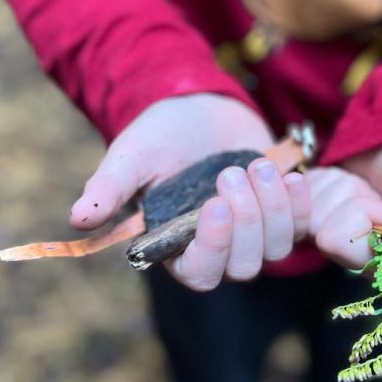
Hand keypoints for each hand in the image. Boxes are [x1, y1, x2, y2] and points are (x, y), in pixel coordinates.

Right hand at [69, 93, 308, 290]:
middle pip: (243, 267)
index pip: (199, 273)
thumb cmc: (160, 135)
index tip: (214, 207)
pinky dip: (300, 204)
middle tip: (230, 173)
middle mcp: (218, 249)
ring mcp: (254, 234)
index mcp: (178, 247)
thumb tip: (78, 220)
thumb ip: (109, 188)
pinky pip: (302, 226)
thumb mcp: (131, 156)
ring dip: (273, 209)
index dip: (212, 249)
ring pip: (276, 249)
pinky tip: (290, 175)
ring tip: (257, 164)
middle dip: (245, 222)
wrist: (198, 108)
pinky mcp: (282, 214)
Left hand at [304, 167, 381, 268]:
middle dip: (345, 195)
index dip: (359, 212)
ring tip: (366, 185)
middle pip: (314, 226)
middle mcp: (360, 262)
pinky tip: (349, 180)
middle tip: (376, 193)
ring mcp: (335, 241)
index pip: (334, 241)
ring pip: (303, 209)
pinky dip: (322, 179)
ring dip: (336, 184)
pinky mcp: (317, 218)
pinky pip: (292, 196)